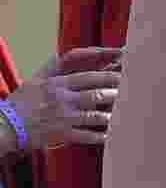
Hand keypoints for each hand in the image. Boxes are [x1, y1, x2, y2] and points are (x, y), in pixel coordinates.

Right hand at [6, 47, 122, 148]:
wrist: (3, 127)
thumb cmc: (19, 103)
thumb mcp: (34, 80)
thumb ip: (50, 67)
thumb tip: (60, 53)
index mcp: (56, 84)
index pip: (88, 76)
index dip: (107, 71)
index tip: (122, 68)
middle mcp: (61, 99)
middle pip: (95, 93)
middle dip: (115, 91)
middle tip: (129, 90)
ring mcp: (62, 117)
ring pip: (94, 114)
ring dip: (110, 113)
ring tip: (121, 111)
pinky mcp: (60, 134)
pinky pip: (84, 135)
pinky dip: (98, 136)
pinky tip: (108, 135)